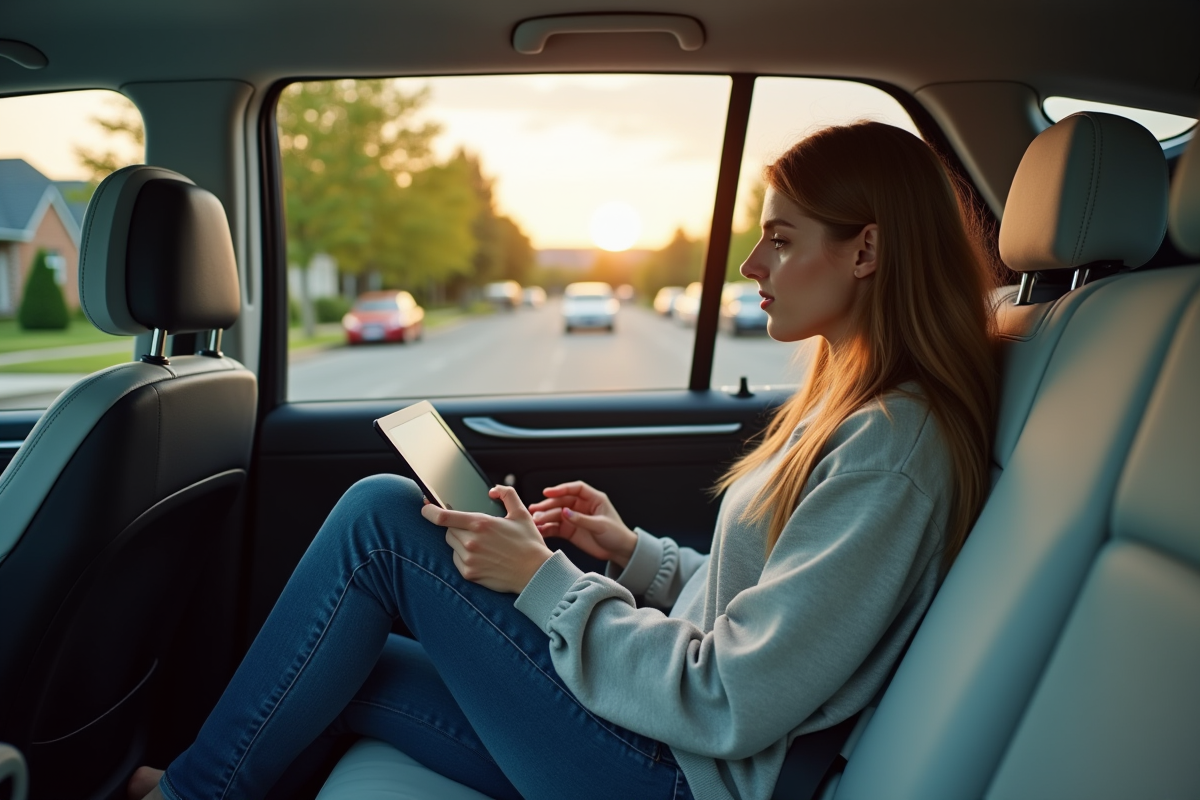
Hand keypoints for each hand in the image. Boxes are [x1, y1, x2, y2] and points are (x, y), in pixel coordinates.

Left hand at [420, 486, 553, 593]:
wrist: (535, 573)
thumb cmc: (529, 543)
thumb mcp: (521, 513)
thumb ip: (507, 494)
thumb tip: (493, 490)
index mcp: (481, 524)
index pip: (443, 517)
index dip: (429, 511)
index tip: (425, 507)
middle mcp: (471, 542)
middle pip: (448, 530)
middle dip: (456, 527)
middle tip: (474, 531)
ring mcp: (469, 559)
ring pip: (452, 545)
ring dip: (460, 542)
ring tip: (482, 545)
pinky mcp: (469, 574)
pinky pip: (456, 560)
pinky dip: (464, 557)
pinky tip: (482, 557)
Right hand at [528, 481, 637, 567]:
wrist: (619, 551)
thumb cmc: (617, 534)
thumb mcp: (601, 526)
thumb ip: (582, 519)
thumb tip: (565, 512)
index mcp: (593, 499)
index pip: (575, 489)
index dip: (561, 489)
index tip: (548, 492)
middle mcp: (582, 506)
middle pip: (562, 501)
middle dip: (548, 505)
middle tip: (536, 510)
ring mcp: (575, 518)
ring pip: (556, 514)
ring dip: (545, 517)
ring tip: (535, 521)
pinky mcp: (570, 530)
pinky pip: (556, 527)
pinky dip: (547, 529)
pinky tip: (540, 530)